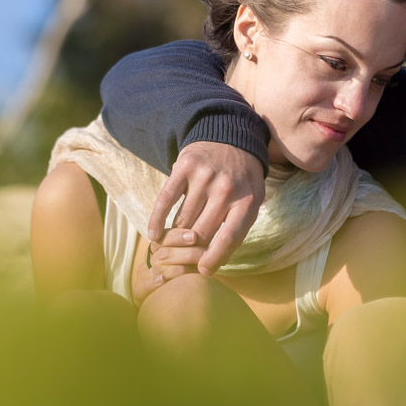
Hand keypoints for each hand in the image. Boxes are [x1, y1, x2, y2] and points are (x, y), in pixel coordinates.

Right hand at [130, 229, 202, 306]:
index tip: (194, 236)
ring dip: (178, 268)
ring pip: (158, 268)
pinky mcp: (139, 292)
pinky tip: (163, 281)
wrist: (161, 305)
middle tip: (204, 252)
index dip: (178, 235)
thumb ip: (192, 252)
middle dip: (185, 252)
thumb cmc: (179, 279)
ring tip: (196, 269)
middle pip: (163, 252)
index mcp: (157, 249)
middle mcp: (149, 260)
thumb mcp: (183, 262)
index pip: (164, 237)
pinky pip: (143, 285)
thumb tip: (212, 245)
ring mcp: (143, 275)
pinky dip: (153, 282)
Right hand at [146, 141, 264, 275]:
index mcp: (247, 202)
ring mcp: (204, 177)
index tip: (202, 270)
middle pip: (202, 232)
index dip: (214, 260)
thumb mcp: (252, 200)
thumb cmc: (242, 177)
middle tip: (181, 260)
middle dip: (190, 251)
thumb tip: (217, 261)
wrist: (231, 135)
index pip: (228, 240)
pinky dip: (157, 219)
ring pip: (183, 219)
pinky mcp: (185, 167)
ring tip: (167, 249)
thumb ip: (239, 227)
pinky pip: (166, 199)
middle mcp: (226, 190)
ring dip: (173, 237)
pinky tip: (153, 234)